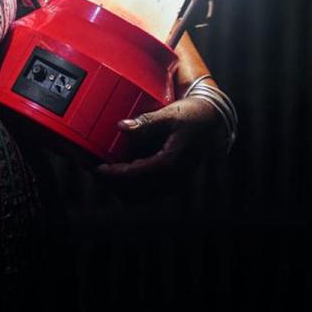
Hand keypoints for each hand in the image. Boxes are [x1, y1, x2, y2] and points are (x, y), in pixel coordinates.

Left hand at [92, 96, 228, 201]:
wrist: (213, 122)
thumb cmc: (192, 116)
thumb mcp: (168, 115)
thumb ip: (145, 122)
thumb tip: (121, 126)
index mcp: (170, 163)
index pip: (135, 176)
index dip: (114, 175)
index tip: (98, 169)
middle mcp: (172, 178)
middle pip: (135, 193)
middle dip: (114, 184)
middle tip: (97, 171)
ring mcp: (173, 182)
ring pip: (141, 196)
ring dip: (122, 188)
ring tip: (107, 172)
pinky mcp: (172, 182)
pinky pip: (148, 192)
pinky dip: (133, 186)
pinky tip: (123, 170)